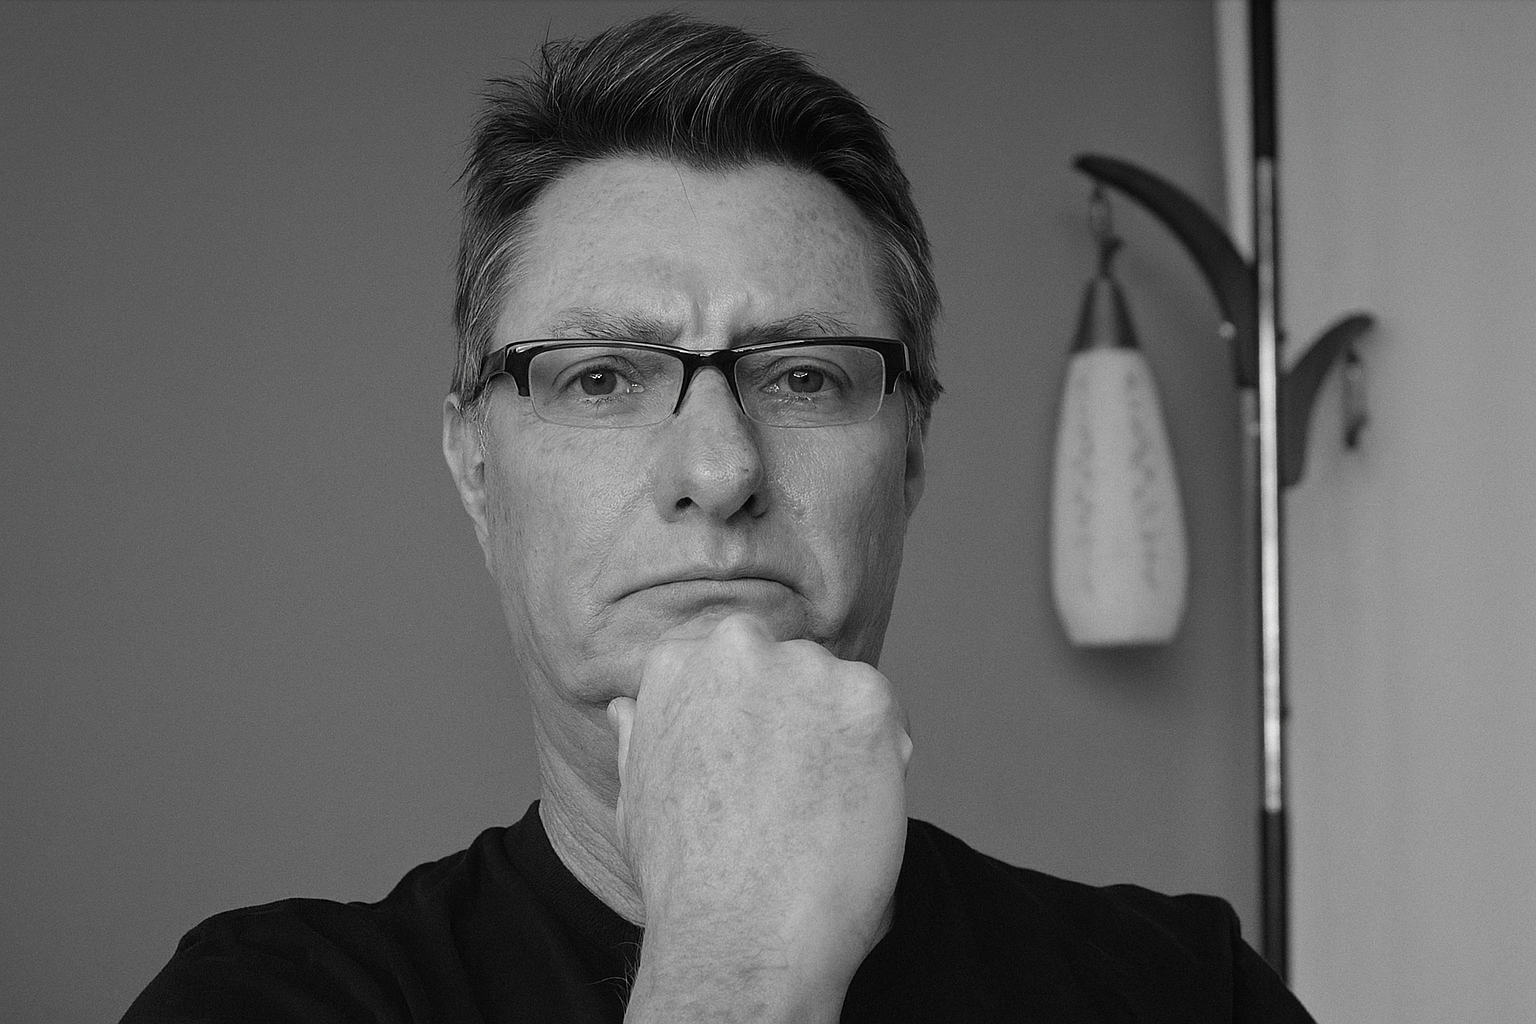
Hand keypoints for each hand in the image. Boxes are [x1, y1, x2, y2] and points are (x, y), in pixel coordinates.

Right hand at [608, 613, 910, 1023]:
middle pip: (792, 670)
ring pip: (841, 693)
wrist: (740, 932)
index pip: (736, 664)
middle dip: (798, 720)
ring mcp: (807, 669)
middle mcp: (741, 646)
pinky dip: (881, 760)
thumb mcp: (635, 794)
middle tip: (790, 792)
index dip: (753, 720)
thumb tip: (628, 707)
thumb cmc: (681, 875)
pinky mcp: (867, 699)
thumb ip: (641, 736)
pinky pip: (887, 720)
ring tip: (816, 809)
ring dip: (840, 738)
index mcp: (678, 661)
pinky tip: (848, 809)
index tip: (754, 766)